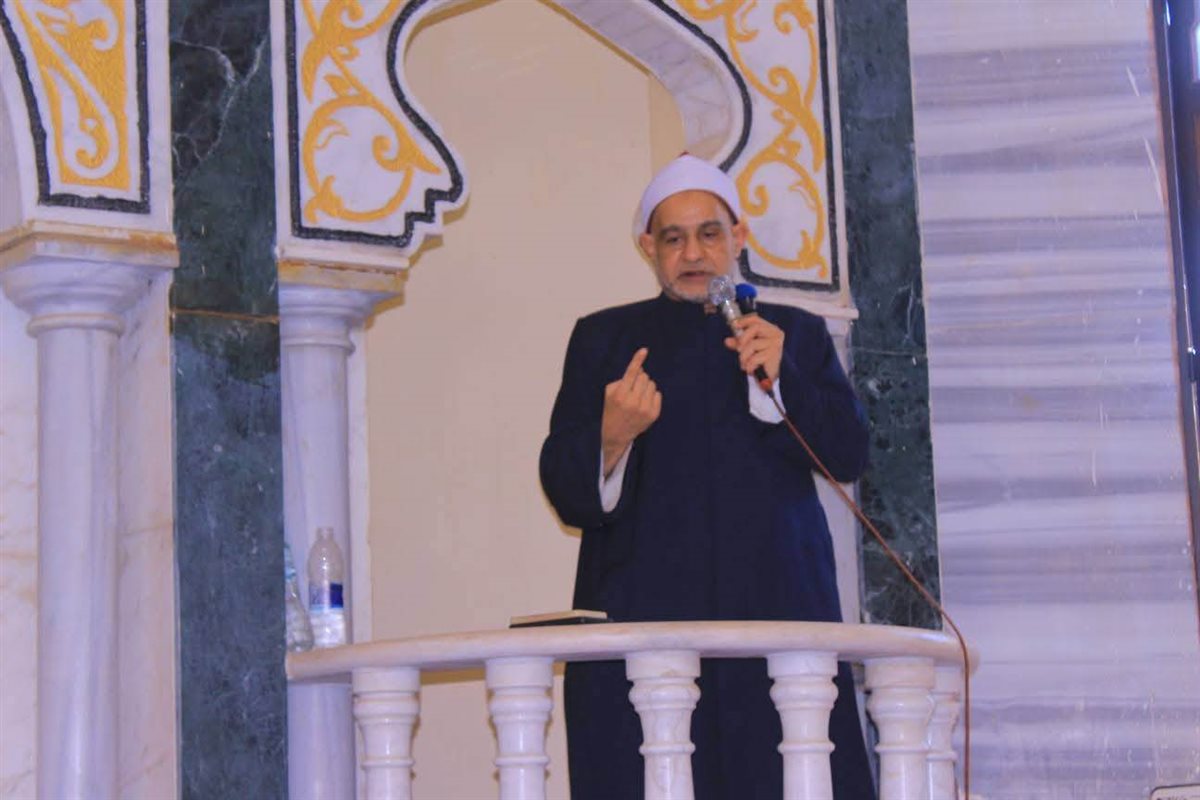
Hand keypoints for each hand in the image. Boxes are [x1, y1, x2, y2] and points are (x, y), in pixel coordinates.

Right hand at [601, 347, 660, 475]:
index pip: (631, 373)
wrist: (616, 434)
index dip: (637, 360)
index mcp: (620, 395)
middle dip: (639, 378)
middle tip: (632, 388)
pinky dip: (651, 395)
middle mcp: (633, 402)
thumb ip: (622, 379)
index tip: (644, 350)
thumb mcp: (609, 393)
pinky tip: (643, 403)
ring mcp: (645, 409)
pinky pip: (658, 394)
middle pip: (643, 376)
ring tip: (638, 396)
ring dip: (645, 386)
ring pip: (652, 384)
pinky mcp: (653, 414)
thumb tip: (639, 369)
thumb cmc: (612, 409)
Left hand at [724, 314, 782, 384]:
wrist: (769, 376)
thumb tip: (727, 340)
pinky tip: (750, 369)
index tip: (734, 325)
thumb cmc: (761, 360)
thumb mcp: (747, 348)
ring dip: (744, 356)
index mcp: (770, 329)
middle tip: (738, 349)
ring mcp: (775, 344)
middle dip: (743, 339)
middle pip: (755, 328)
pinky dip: (749, 365)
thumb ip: (738, 343)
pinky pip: (754, 358)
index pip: (756, 319)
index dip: (744, 320)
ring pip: (752, 344)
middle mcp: (775, 334)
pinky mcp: (773, 355)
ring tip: (744, 363)